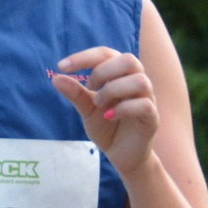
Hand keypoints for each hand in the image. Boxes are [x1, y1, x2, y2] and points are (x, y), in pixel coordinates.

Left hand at [52, 46, 159, 175]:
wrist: (122, 154)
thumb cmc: (106, 126)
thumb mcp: (86, 110)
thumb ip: (75, 94)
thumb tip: (55, 77)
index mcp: (121, 76)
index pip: (106, 53)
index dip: (84, 57)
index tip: (61, 67)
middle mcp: (137, 83)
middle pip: (129, 60)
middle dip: (103, 71)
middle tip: (90, 87)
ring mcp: (148, 100)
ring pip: (140, 80)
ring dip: (113, 90)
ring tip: (99, 104)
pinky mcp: (152, 119)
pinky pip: (145, 105)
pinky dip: (123, 109)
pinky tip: (108, 117)